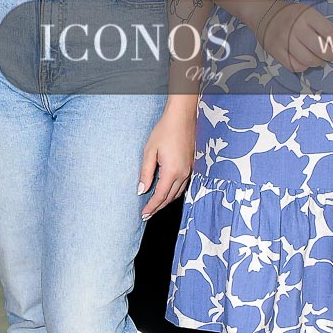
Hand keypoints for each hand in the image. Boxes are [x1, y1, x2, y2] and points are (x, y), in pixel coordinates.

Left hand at [138, 100, 195, 219]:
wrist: (182, 118)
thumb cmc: (164, 131)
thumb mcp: (149, 151)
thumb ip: (145, 173)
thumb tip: (141, 190)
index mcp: (172, 171)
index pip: (160, 196)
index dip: (151, 207)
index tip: (144, 214)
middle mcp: (183, 174)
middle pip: (170, 197)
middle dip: (158, 207)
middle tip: (147, 214)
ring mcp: (189, 170)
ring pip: (178, 193)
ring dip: (166, 201)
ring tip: (155, 205)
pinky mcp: (191, 166)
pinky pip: (183, 185)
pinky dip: (174, 192)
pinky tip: (167, 192)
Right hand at [259, 2, 332, 72]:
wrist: (264, 12)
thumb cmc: (292, 14)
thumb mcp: (308, 13)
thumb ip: (323, 27)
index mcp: (306, 15)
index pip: (329, 32)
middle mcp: (295, 27)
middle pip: (320, 49)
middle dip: (330, 56)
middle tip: (331, 56)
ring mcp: (284, 40)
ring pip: (308, 60)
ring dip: (317, 63)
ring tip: (318, 59)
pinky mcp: (275, 51)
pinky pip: (294, 66)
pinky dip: (303, 66)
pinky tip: (304, 60)